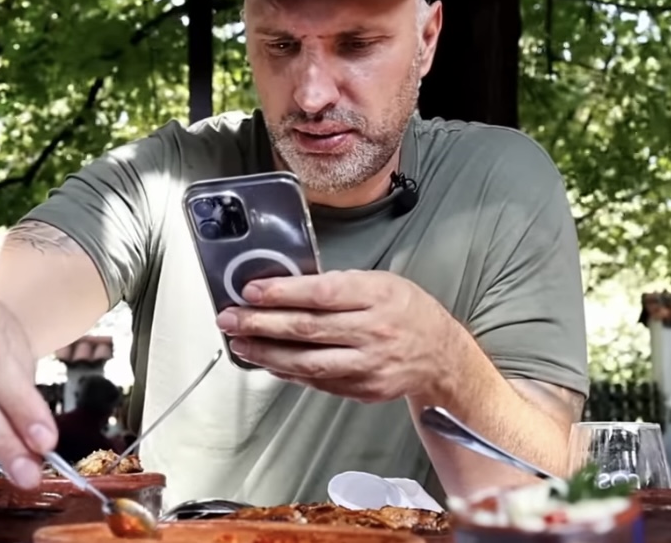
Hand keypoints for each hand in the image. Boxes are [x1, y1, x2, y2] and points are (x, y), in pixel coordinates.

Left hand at [214, 270, 463, 402]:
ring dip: (266, 353)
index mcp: (377, 296)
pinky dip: (287, 372)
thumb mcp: (380, 282)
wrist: (440, 356)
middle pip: (307, 329)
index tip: (250, 291)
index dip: (281, 292)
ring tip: (240, 342)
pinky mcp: (362, 389)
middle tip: (230, 318)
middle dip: (261, 323)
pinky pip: (317, 381)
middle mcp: (373, 331)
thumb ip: (338, 284)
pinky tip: (267, 361)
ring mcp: (368, 365)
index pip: (321, 293)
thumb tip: (286, 287)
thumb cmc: (407, 311)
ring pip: (307, 362)